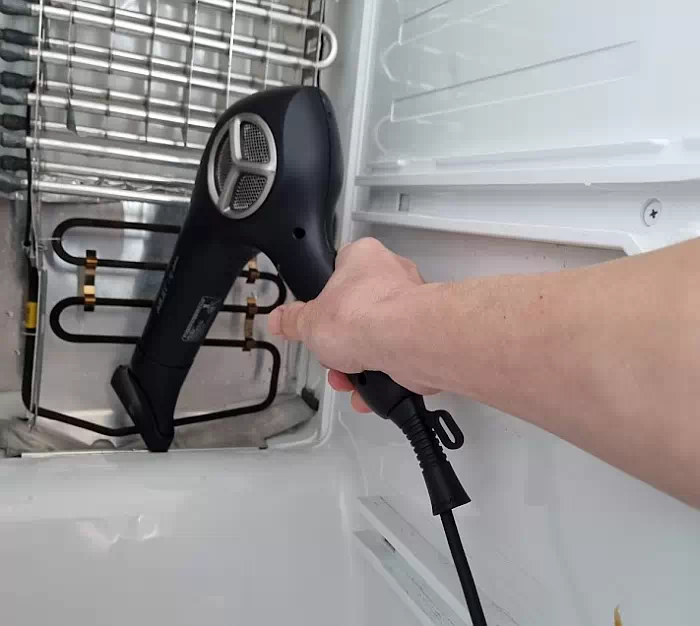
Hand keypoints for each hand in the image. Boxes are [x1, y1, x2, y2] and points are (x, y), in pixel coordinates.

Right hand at [268, 238, 437, 411]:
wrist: (405, 342)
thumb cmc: (363, 316)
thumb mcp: (310, 323)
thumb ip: (294, 322)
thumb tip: (281, 320)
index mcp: (363, 257)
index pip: (340, 270)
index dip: (326, 298)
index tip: (319, 319)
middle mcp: (393, 275)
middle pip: (359, 310)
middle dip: (342, 341)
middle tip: (331, 355)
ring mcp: (413, 305)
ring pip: (378, 337)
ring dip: (359, 364)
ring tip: (347, 380)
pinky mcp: (424, 335)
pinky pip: (397, 357)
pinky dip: (382, 376)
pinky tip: (368, 392)